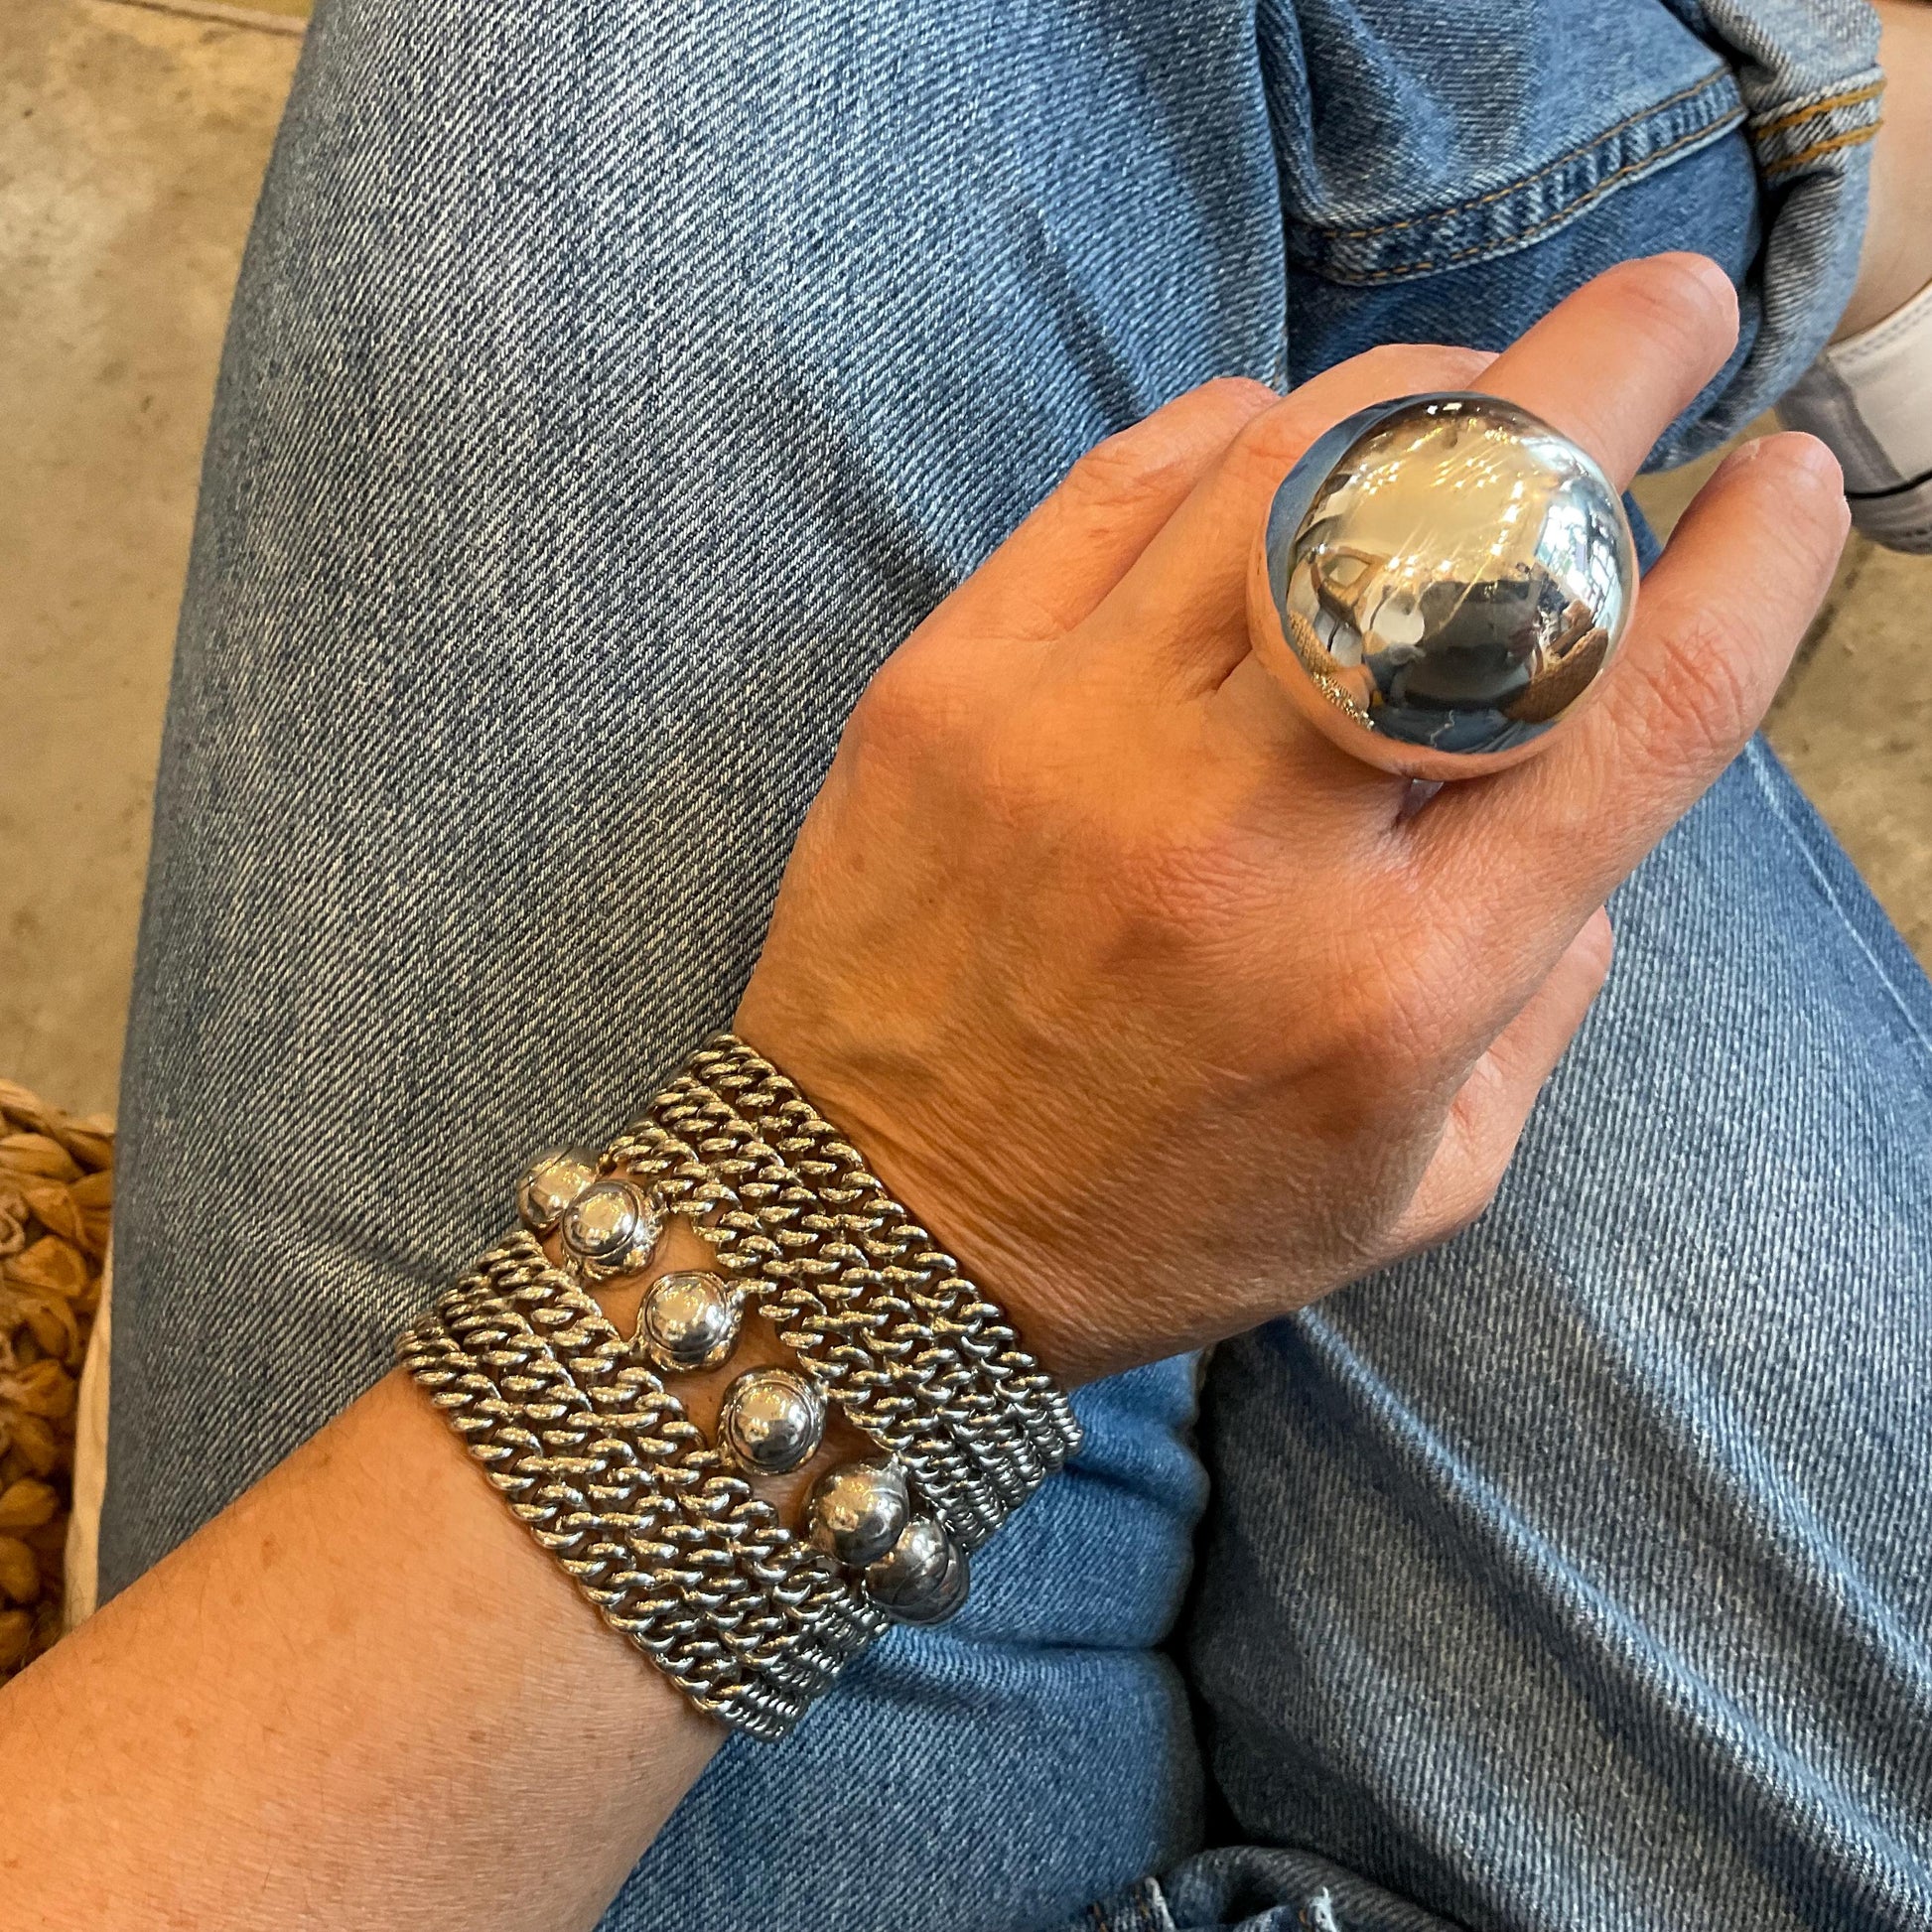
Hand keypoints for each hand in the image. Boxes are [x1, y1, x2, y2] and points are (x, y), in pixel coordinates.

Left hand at [735, 255, 1847, 1387]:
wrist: (879, 1220)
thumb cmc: (1163, 1213)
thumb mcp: (1420, 1174)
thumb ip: (1542, 994)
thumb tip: (1583, 791)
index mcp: (1398, 984)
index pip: (1635, 715)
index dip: (1753, 567)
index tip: (1787, 480)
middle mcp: (1247, 840)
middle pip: (1468, 531)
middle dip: (1603, 376)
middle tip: (1664, 319)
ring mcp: (1081, 742)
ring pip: (1299, 456)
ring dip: (1424, 385)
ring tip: (1466, 393)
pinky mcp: (950, 686)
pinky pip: (1128, 476)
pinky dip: (1240, 430)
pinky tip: (1282, 450)